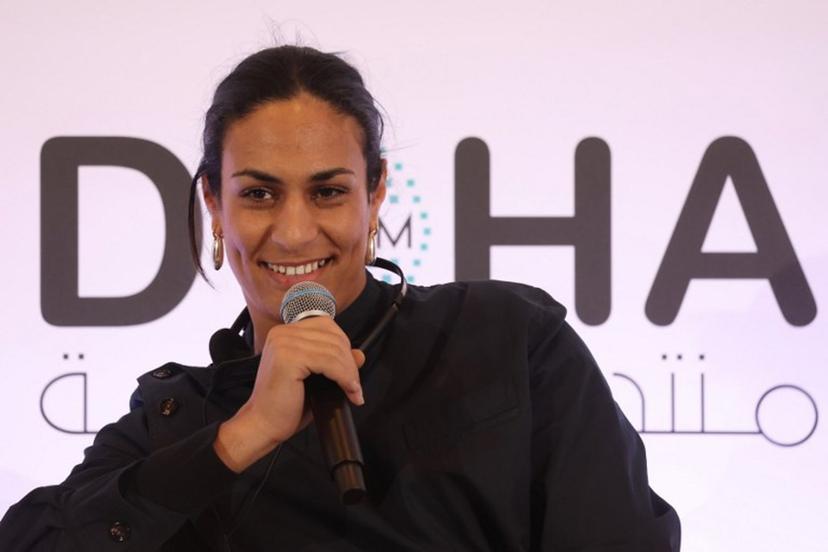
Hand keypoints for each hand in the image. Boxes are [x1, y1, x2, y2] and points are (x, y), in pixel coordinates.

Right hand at [213, 317, 365, 472]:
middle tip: (355, 386)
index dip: (344, 347)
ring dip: (350, 373)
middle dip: (350, 362)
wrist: (262, 426)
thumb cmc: (284, 406)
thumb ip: (335, 363)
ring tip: (354, 392)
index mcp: (285, 333)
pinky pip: (329, 362)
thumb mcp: (316, 379)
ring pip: (335, 350)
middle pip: (333, 337)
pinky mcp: (288, 358)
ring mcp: (284, 343)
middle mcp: (282, 333)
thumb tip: (359, 354)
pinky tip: (348, 391)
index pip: (327, 326)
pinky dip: (344, 377)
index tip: (351, 372)